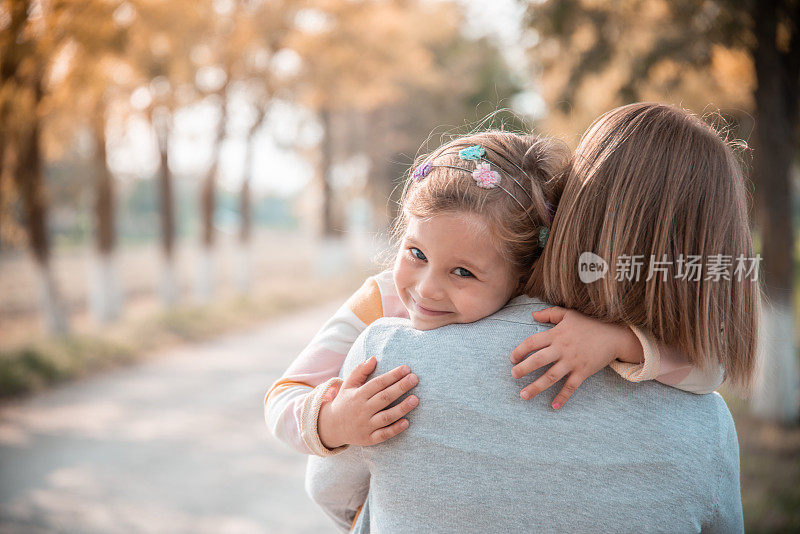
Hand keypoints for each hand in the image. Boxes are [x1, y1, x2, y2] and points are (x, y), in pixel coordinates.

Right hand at [318, 356, 418, 448]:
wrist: (332, 427)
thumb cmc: (345, 402)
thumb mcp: (348, 385)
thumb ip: (360, 371)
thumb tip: (374, 358)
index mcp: (358, 395)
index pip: (378, 383)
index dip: (393, 375)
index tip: (406, 369)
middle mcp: (362, 410)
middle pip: (384, 398)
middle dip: (401, 387)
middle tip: (415, 379)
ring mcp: (365, 425)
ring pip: (386, 417)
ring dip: (402, 408)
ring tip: (415, 399)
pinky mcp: (369, 439)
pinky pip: (384, 435)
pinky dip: (395, 429)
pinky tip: (407, 422)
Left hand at [509, 307, 642, 408]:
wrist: (615, 335)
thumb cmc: (590, 323)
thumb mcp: (569, 314)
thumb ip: (550, 314)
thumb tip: (533, 315)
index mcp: (556, 334)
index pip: (532, 343)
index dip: (520, 350)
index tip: (512, 358)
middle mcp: (562, 349)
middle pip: (538, 360)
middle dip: (523, 369)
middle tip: (513, 375)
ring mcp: (572, 362)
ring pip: (550, 377)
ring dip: (536, 387)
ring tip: (523, 395)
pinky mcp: (583, 372)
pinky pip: (570, 387)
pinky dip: (562, 397)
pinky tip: (553, 406)